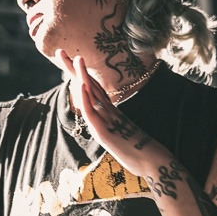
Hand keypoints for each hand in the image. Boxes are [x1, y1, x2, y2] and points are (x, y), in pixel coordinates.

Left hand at [58, 50, 157, 175]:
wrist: (156, 164)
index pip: (94, 90)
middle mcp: (110, 113)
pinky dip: (86, 99)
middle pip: (90, 86)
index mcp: (112, 114)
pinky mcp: (107, 133)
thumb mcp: (123, 139)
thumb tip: (110, 129)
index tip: (73, 60)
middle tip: (60, 51)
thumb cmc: (142, 154)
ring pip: (92, 95)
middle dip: (75, 69)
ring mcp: (109, 121)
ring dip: (81, 76)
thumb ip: (115, 131)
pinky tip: (81, 85)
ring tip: (73, 58)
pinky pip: (94, 114)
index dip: (83, 74)